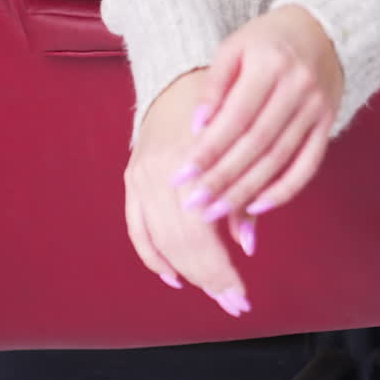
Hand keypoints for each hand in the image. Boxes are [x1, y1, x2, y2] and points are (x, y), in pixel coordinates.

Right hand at [125, 67, 251, 316]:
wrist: (181, 77)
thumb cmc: (224, 109)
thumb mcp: (243, 146)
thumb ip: (243, 195)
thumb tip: (249, 245)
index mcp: (189, 164)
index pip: (203, 235)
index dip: (222, 271)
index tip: (242, 297)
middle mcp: (159, 173)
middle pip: (181, 244)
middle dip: (210, 278)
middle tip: (233, 303)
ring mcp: (140, 178)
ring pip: (159, 241)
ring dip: (187, 273)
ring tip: (213, 292)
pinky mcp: (130, 180)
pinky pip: (137, 229)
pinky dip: (154, 256)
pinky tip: (174, 277)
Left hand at [171, 3, 341, 256]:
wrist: (324, 30)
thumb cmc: (268, 40)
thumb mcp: (235, 48)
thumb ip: (214, 86)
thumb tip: (197, 129)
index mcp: (270, 65)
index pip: (235, 117)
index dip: (208, 150)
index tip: (180, 176)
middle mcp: (297, 88)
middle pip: (256, 143)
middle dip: (223, 178)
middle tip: (193, 204)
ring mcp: (317, 109)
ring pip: (280, 159)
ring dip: (247, 190)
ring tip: (217, 210)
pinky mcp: (328, 125)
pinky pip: (308, 165)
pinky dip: (284, 189)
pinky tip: (258, 206)